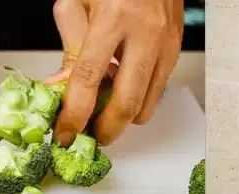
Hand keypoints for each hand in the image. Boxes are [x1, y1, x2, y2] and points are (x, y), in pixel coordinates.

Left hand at [48, 0, 184, 145]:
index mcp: (114, 17)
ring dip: (123, 119)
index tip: (63, 134)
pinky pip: (157, 90)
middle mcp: (146, 33)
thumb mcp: (78, 4)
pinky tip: (123, 90)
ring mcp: (166, 44)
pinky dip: (138, 100)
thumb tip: (61, 89)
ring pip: (146, 104)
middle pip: (127, 103)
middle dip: (106, 130)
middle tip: (89, 136)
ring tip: (104, 113)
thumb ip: (70, 48)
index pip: (90, 77)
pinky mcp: (176, 50)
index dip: (75, 113)